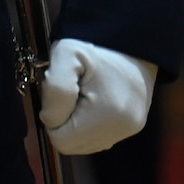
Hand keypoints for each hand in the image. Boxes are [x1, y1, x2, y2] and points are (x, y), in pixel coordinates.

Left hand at [39, 39, 157, 154]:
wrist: (129, 38)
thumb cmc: (96, 45)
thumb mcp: (65, 54)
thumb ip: (55, 90)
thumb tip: (51, 120)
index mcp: (107, 115)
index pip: (61, 140)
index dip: (52, 116)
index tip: (60, 92)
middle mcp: (122, 130)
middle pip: (72, 145)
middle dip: (63, 120)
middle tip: (70, 91)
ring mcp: (129, 131)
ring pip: (84, 143)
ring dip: (75, 122)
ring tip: (82, 94)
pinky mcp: (132, 127)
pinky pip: (98, 137)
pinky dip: (89, 123)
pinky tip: (92, 100)